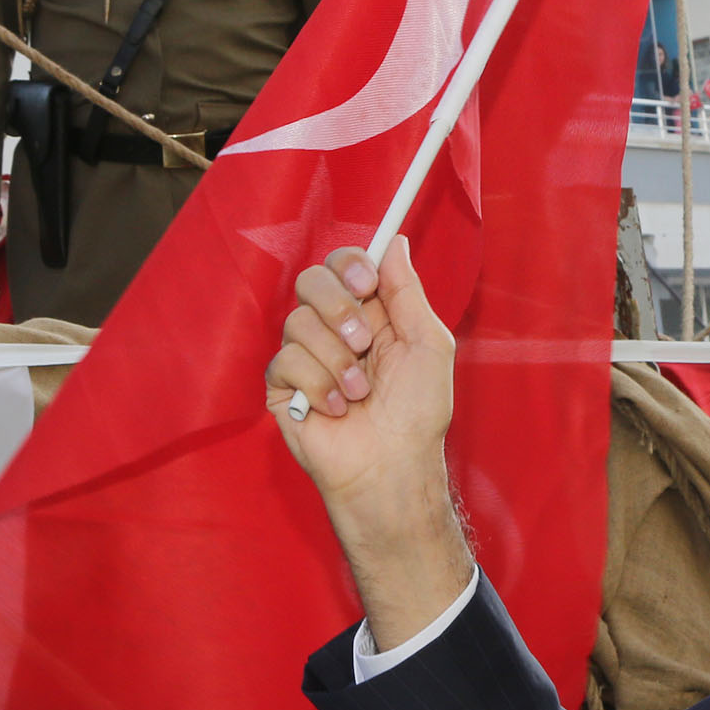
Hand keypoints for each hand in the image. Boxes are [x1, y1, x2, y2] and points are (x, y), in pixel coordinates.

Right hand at [267, 240, 473, 648]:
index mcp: (369, 314)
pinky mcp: (283, 388)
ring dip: (337, 360)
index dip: (349, 265)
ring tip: (360, 392)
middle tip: (363, 342)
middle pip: (311, 280)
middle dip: (338, 309)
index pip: (343, 265)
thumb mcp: (427, 343)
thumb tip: (395, 241)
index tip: (366, 283)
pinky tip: (337, 409)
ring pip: (298, 321)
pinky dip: (318, 385)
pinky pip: (285, 361)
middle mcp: (334, 329)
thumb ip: (407, 291)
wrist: (391, 468)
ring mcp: (306, 357)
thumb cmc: (417, 413)